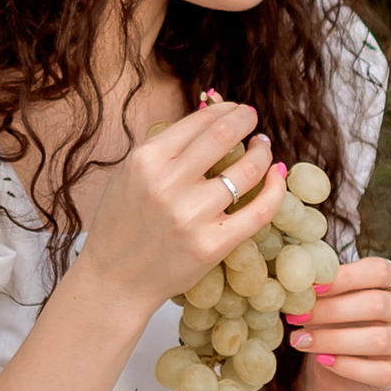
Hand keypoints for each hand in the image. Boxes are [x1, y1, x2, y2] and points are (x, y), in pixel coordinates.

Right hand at [72, 96, 285, 323]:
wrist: (114, 280)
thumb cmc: (122, 225)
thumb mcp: (129, 175)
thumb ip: (165, 148)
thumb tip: (211, 116)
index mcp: (145, 161)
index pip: (199, 123)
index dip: (225, 110)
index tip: (236, 110)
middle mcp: (167, 184)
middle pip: (224, 136)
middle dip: (245, 120)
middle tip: (252, 119)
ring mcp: (192, 216)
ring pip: (247, 170)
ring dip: (262, 152)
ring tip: (263, 148)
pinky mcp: (212, 245)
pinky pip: (259, 210)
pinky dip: (275, 189)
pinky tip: (276, 176)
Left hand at [289, 251, 390, 390]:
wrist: (330, 369)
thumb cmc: (328, 324)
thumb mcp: (325, 302)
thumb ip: (321, 291)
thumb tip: (301, 288)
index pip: (380, 271)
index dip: (347, 277)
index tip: (313, 288)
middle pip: (378, 304)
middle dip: (332, 310)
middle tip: (298, 317)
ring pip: (379, 340)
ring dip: (333, 339)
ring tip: (301, 340)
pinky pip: (380, 371)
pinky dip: (347, 366)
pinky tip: (322, 360)